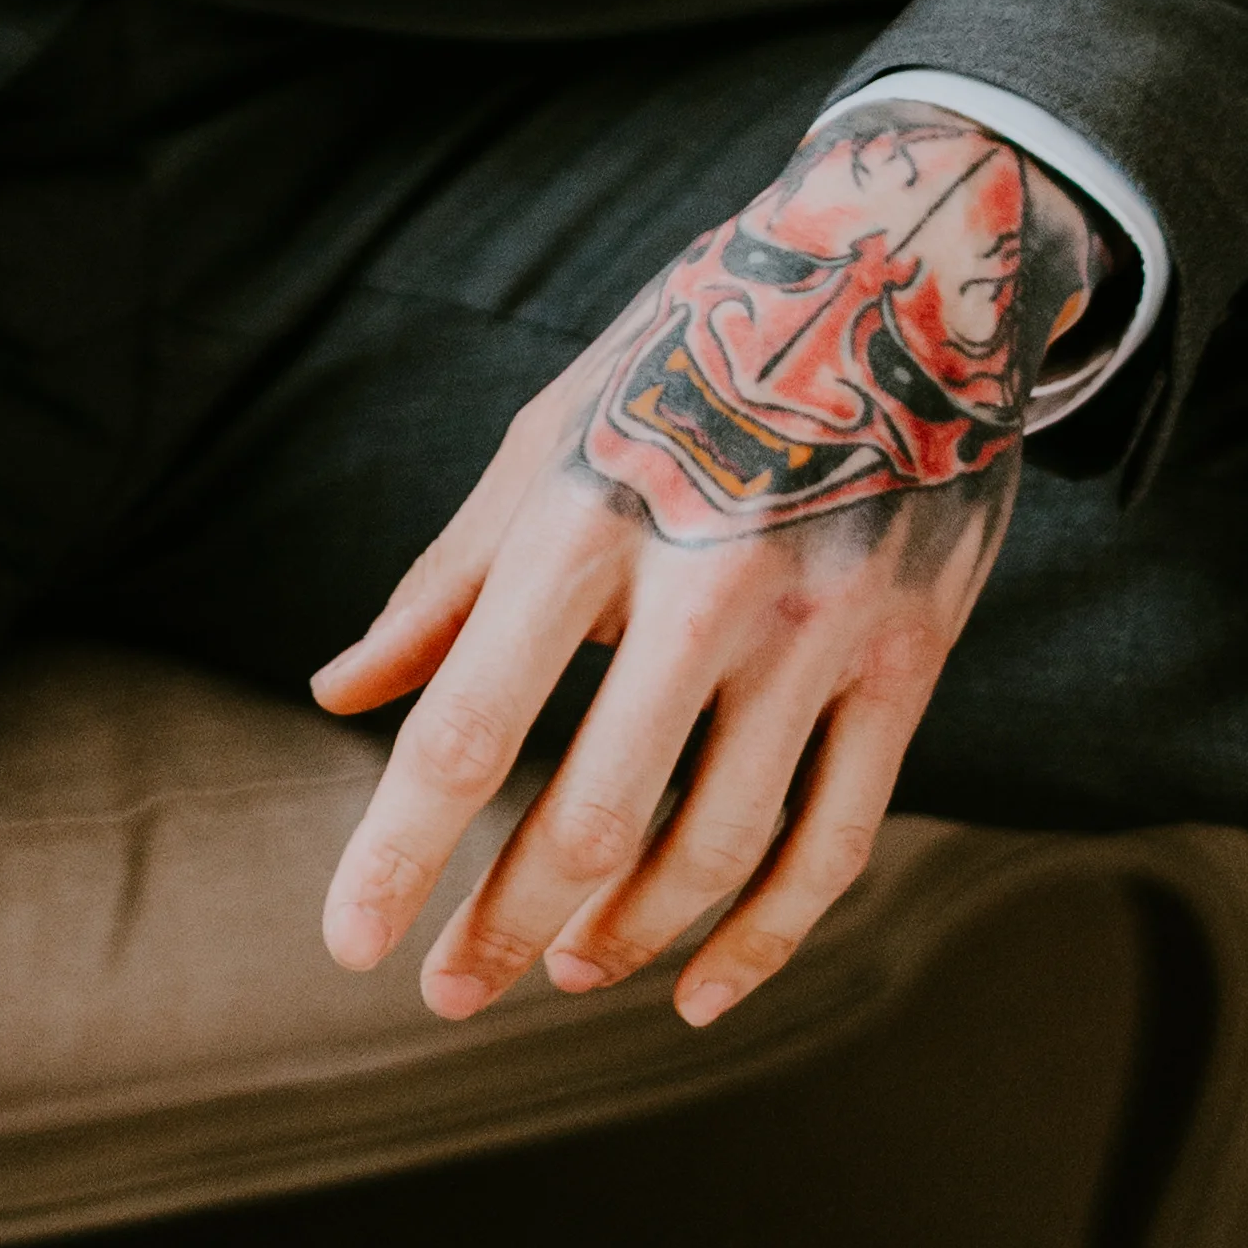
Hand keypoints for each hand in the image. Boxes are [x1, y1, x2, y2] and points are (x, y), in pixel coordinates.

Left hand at [313, 105, 1095, 1030]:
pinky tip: (702, 989)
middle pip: (590, 814)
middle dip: (505, 924)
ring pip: (714, 849)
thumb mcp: (553, 432)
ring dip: (626, 938)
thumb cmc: (691, 351)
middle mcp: (704, 578)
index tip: (349, 945)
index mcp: (587, 512)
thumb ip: (449, 579)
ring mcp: (818, 625)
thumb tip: (339, 696)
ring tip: (565, 968)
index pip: (469, 723)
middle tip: (451, 989)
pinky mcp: (908, 658)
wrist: (908, 258)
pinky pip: (836, 843)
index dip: (398, 852)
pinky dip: (766, 942)